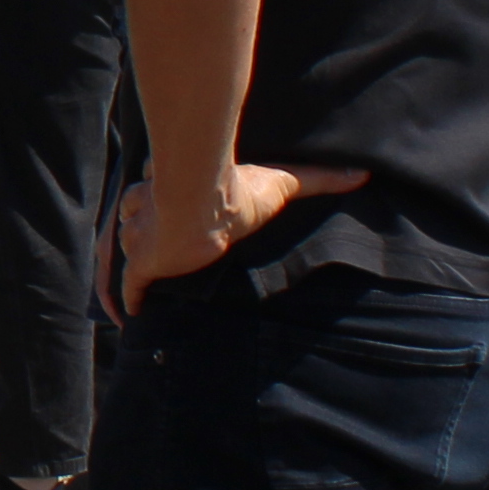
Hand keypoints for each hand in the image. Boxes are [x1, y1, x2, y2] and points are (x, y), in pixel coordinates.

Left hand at [100, 159, 367, 313]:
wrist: (203, 202)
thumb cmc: (238, 190)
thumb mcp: (283, 182)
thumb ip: (317, 179)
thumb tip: (360, 173)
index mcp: (180, 191)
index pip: (163, 193)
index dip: (164, 201)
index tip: (176, 215)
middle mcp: (156, 211)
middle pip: (139, 218)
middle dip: (146, 226)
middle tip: (164, 245)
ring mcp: (143, 238)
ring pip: (129, 244)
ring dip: (137, 253)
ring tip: (152, 270)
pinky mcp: (140, 264)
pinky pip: (128, 286)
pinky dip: (128, 299)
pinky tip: (130, 315)